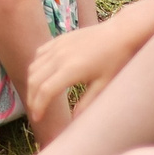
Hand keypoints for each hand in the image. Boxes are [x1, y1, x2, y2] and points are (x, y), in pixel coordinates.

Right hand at [24, 13, 142, 130]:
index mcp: (71, 69)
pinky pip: (39, 54)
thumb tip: (75, 121)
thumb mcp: (104, 84)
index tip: (38, 118)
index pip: (46, 91)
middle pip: (34, 81)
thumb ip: (87, 103)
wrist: (122, 33)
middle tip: (36, 112)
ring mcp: (58, 46)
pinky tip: (42, 76)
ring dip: (32, 84)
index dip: (38, 107)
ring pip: (34, 67)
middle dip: (32, 98)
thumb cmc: (116, 59)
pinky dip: (36, 67)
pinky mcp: (59, 39)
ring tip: (37, 97)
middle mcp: (59, 56)